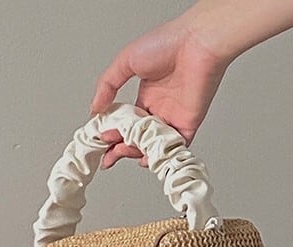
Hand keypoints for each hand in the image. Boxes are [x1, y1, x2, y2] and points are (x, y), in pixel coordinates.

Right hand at [90, 14, 229, 168]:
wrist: (198, 42)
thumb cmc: (167, 43)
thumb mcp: (126, 61)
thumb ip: (107, 85)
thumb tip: (95, 109)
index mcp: (146, 95)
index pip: (127, 123)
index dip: (113, 133)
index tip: (101, 140)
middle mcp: (160, 109)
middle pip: (138, 137)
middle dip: (120, 148)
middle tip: (109, 156)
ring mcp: (173, 118)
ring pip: (153, 144)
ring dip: (136, 152)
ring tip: (123, 151)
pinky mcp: (188, 124)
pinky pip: (174, 146)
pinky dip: (160, 155)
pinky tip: (146, 159)